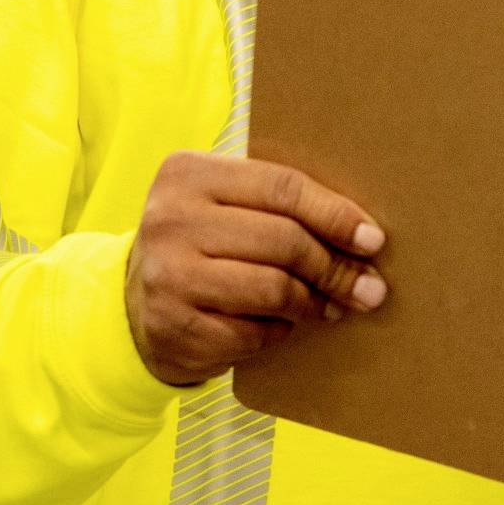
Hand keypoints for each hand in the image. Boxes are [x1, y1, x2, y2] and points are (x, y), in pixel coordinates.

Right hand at [125, 153, 387, 386]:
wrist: (130, 308)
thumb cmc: (199, 248)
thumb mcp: (221, 208)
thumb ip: (275, 207)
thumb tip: (363, 235)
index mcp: (187, 173)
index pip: (282, 187)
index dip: (336, 214)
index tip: (373, 240)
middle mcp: (170, 219)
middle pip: (284, 240)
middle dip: (335, 267)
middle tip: (368, 288)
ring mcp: (167, 274)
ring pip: (274, 288)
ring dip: (313, 303)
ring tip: (330, 307)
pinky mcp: (173, 326)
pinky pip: (254, 331)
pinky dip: (279, 331)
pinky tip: (280, 325)